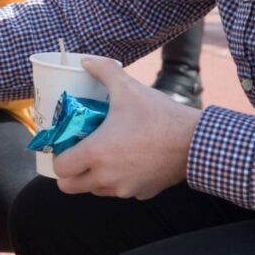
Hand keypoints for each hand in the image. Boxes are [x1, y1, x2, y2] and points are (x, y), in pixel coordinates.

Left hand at [52, 57, 201, 199]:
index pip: (60, 169)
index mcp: (96, 153)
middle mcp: (106, 177)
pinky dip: (117, 181)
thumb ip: (103, 70)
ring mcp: (125, 189)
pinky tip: (127, 160)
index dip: (58, 156)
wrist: (195, 142)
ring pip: (95, 190)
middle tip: (76, 152)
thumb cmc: (159, 116)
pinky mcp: (142, 194)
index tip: (65, 144)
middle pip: (70, 186)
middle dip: (69, 172)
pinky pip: (120, 191)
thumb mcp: (128, 88)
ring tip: (101, 154)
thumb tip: (86, 60)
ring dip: (92, 177)